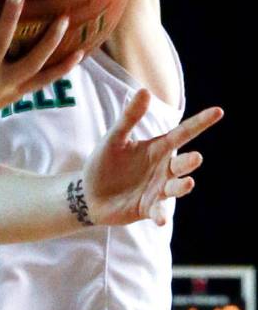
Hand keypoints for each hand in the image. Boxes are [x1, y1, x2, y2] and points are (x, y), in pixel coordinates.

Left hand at [84, 90, 222, 225]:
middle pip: (182, 164)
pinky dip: (160, 215)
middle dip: (190, 162)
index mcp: (157, 148)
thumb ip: (130, 117)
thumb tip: (145, 90)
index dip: (200, 122)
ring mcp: (158, 190)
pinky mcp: (149, 209)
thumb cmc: (105, 162)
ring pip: (175, 188)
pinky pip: (158, 212)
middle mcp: (163, 169)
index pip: (183, 133)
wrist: (89, 193)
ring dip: (181, 187)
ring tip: (187, 183)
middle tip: (196, 157)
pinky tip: (160, 218)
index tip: (218, 111)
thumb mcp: (115, 137)